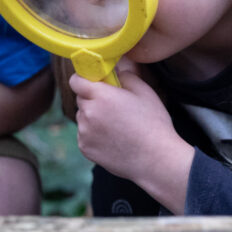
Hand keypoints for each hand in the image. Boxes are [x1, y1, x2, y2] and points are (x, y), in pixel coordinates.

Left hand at [69, 59, 189, 187]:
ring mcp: (84, 133)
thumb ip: (125, 76)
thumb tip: (114, 71)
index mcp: (101, 96)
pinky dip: (94, 134)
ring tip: (117, 126)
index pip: (76, 80)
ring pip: (83, 117)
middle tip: (114, 106)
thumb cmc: (153, 124)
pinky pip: (84, 134)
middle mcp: (88, 114)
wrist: (156, 159)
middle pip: (81, 99)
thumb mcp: (144, 91)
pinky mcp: (85, 148)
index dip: (85, 79)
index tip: (95, 82)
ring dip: (93, 117)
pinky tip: (114, 139)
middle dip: (93, 99)